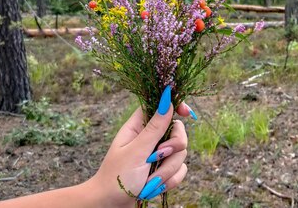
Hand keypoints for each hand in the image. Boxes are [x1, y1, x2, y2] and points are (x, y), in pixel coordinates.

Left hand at [83, 86, 192, 206]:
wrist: (111, 205)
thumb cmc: (117, 177)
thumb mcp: (136, 151)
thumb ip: (154, 127)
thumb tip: (167, 100)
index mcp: (138, 128)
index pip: (160, 107)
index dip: (175, 106)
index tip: (186, 112)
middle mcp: (150, 139)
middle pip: (178, 131)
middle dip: (173, 147)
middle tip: (158, 156)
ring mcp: (158, 156)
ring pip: (181, 154)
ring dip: (167, 170)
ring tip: (150, 180)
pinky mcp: (164, 171)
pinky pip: (180, 170)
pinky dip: (170, 181)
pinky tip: (155, 187)